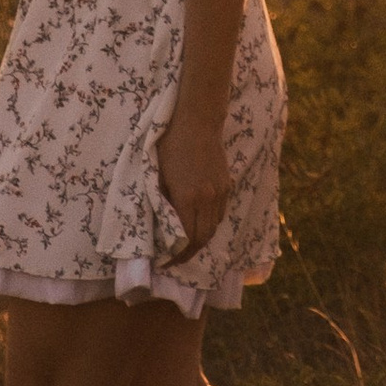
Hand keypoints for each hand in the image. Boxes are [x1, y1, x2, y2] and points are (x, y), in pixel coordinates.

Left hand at [154, 104, 231, 265]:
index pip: (186, 239)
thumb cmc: (171, 144)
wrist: (198, 121)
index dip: (175, 256)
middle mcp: (207, 199)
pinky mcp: (227, 185)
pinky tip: (199, 221)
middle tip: (174, 259)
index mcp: (188, 198)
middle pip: (203, 239)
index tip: (164, 263)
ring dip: (201, 240)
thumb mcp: (158, 174)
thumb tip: (162, 226)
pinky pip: (220, 213)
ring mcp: (220, 192)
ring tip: (186, 243)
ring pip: (214, 227)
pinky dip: (210, 224)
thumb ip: (162, 202)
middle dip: (188, 254)